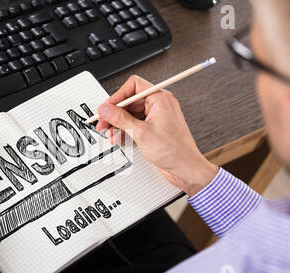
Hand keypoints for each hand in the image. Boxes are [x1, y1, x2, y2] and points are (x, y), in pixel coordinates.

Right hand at [96, 75, 217, 195]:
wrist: (185, 168)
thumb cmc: (175, 150)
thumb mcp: (141, 132)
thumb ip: (120, 119)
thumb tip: (106, 109)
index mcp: (160, 99)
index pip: (134, 86)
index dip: (118, 96)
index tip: (107, 108)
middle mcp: (159, 105)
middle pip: (130, 102)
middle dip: (115, 113)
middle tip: (104, 123)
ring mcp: (157, 117)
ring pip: (131, 115)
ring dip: (118, 124)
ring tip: (111, 134)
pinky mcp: (154, 129)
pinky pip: (135, 125)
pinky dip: (126, 131)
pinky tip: (120, 139)